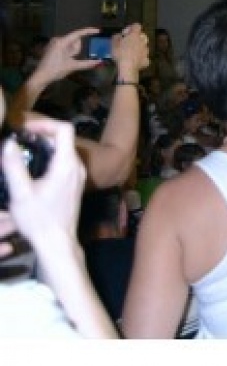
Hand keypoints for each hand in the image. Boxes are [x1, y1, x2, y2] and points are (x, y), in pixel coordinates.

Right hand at [1, 116, 85, 254]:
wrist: (57, 241)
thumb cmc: (39, 219)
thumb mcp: (21, 193)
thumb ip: (14, 166)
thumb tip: (8, 143)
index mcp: (67, 164)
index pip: (64, 129)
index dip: (45, 123)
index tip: (25, 129)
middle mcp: (77, 166)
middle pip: (64, 138)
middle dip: (42, 133)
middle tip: (20, 137)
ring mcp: (78, 175)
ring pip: (65, 149)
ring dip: (46, 144)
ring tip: (23, 149)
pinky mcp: (75, 183)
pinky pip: (65, 161)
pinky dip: (50, 156)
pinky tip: (32, 166)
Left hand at [22, 27, 102, 100]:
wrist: (41, 76)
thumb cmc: (56, 70)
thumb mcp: (72, 66)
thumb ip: (87, 63)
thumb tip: (99, 62)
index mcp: (62, 42)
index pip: (78, 34)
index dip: (89, 31)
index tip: (98, 31)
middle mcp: (57, 40)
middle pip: (74, 41)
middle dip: (76, 50)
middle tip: (71, 60)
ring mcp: (54, 43)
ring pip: (70, 45)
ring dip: (72, 52)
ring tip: (66, 62)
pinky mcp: (52, 47)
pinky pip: (65, 47)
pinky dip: (68, 53)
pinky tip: (63, 60)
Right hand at [111, 24, 149, 78]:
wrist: (128, 68)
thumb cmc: (120, 53)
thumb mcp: (113, 43)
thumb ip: (116, 36)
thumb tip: (119, 35)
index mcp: (135, 35)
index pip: (137, 25)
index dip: (131, 28)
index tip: (125, 34)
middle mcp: (143, 41)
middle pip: (142, 35)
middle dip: (136, 37)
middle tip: (128, 42)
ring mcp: (146, 50)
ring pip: (144, 46)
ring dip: (139, 47)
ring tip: (131, 52)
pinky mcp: (147, 59)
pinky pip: (144, 56)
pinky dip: (140, 57)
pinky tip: (134, 60)